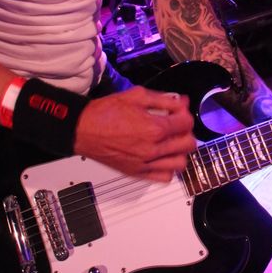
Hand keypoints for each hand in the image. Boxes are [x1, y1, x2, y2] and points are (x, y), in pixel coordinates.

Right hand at [74, 86, 195, 181]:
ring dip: (180, 151)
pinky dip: (168, 168)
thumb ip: (163, 99)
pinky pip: (164, 177)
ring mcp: (145, 163)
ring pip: (180, 163)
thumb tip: (181, 101)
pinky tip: (162, 157)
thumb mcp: (137, 96)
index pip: (186, 123)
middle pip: (188, 144)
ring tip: (172, 142)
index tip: (180, 110)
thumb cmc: (105, 112)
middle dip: (186, 131)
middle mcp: (152, 149)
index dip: (185, 113)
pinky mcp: (137, 173)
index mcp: (154, 128)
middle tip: (177, 125)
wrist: (83, 129)